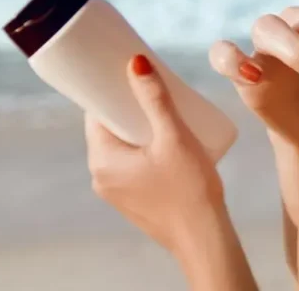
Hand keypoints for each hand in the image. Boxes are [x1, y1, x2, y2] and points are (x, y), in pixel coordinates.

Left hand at [84, 54, 224, 253]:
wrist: (203, 236)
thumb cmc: (189, 187)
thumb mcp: (174, 136)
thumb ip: (155, 99)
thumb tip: (136, 63)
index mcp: (102, 160)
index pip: (95, 114)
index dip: (109, 90)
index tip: (126, 72)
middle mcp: (100, 177)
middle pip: (108, 129)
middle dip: (128, 106)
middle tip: (151, 87)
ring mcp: (115, 192)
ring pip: (121, 147)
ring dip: (137, 128)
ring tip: (164, 110)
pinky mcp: (132, 200)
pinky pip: (130, 165)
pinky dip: (142, 149)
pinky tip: (165, 141)